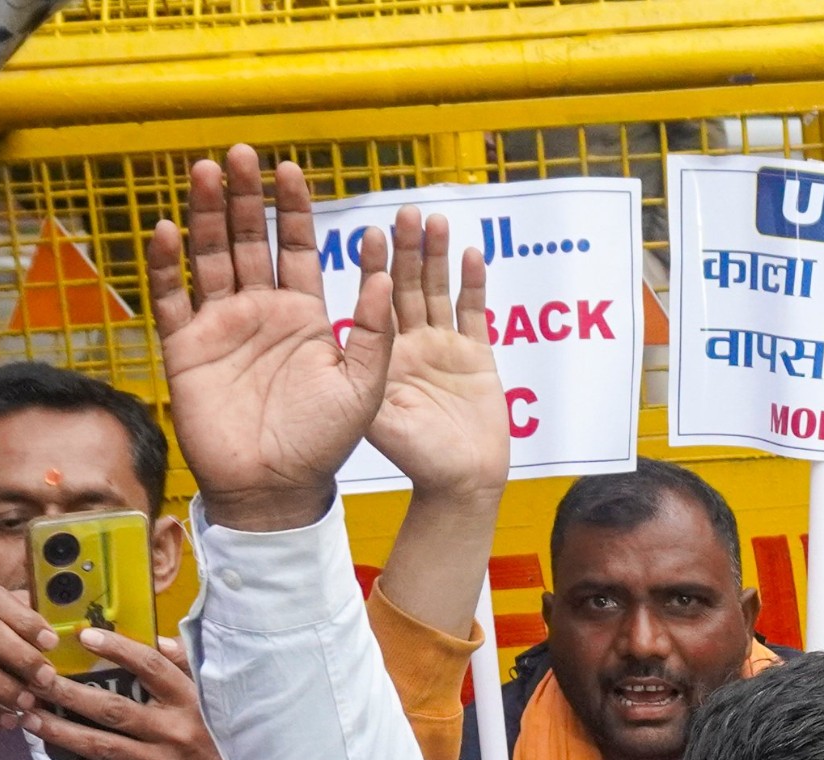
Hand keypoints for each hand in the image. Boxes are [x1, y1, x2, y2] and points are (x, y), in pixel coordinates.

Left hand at [28, 629, 232, 759]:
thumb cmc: (210, 737)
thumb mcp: (206, 698)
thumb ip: (183, 667)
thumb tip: (158, 640)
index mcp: (188, 701)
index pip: (151, 667)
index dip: (117, 649)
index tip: (85, 636)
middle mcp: (173, 731)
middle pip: (112, 709)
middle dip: (68, 695)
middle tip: (37, 681)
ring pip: (100, 746)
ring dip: (60, 733)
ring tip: (30, 718)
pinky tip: (61, 754)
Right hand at [151, 150, 396, 534]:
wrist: (276, 491)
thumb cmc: (323, 445)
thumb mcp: (364, 388)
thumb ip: (375, 333)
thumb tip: (387, 276)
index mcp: (304, 314)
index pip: (296, 246)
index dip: (292, 207)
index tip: (290, 169)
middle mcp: (260, 311)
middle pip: (248, 239)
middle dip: (243, 196)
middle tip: (239, 154)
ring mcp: (221, 327)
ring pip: (209, 257)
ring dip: (203, 214)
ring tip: (202, 172)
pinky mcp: (187, 349)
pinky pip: (172, 299)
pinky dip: (166, 265)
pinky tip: (165, 231)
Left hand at [364, 212, 511, 503]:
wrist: (460, 484)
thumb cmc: (414, 457)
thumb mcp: (375, 415)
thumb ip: (364, 372)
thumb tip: (346, 323)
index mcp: (383, 356)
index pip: (375, 300)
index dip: (373, 266)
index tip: (370, 232)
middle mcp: (411, 345)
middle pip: (409, 285)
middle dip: (407, 249)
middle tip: (405, 212)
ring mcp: (445, 349)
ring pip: (440, 291)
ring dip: (437, 256)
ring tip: (435, 221)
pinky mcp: (477, 358)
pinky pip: (475, 313)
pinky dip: (474, 284)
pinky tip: (470, 255)